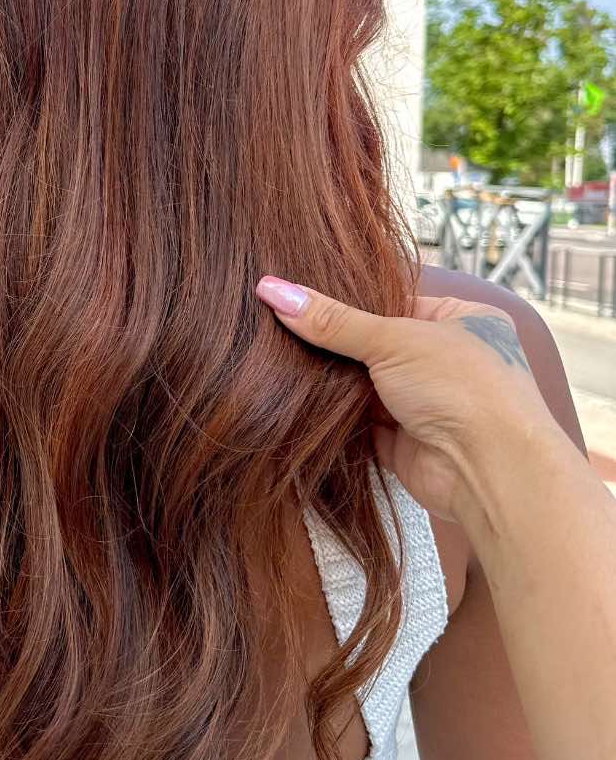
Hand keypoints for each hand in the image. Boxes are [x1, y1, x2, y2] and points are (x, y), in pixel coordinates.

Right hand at [254, 276, 565, 524]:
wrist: (488, 471)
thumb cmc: (461, 387)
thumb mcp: (393, 339)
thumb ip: (332, 321)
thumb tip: (271, 288)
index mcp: (465, 321)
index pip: (399, 302)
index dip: (354, 302)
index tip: (304, 298)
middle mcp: (451, 362)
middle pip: (380, 347)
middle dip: (340, 346)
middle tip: (282, 329)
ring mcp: (431, 405)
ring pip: (369, 388)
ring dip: (336, 384)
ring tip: (281, 361)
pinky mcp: (408, 445)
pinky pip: (363, 426)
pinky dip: (337, 419)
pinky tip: (298, 402)